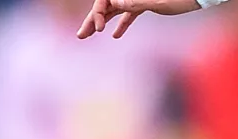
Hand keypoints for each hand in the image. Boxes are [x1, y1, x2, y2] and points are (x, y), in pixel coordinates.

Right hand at [77, 0, 205, 39]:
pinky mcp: (145, 3)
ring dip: (102, 22)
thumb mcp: (156, 2)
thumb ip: (134, 1)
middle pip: (106, 3)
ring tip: (88, 36)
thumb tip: (114, 2)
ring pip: (114, 9)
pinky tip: (115, 36)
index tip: (100, 29)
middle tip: (81, 35)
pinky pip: (129, 13)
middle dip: (93, 19)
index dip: (98, 13)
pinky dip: (121, 24)